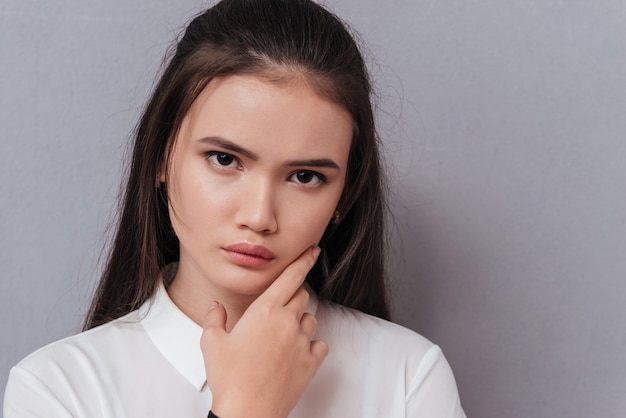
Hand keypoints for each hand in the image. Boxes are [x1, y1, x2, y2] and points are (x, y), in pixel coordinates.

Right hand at [201, 247, 327, 417]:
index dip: (304, 260)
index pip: (291, 276)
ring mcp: (302, 342)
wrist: (248, 413)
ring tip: (282, 337)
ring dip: (300, 321)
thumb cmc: (229, 379)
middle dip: (293, 297)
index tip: (313, 250)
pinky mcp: (311, 362)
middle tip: (278, 311)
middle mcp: (288, 322)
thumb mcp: (212, 343)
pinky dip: (311, 345)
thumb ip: (214, 318)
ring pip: (311, 319)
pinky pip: (320, 344)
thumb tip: (215, 307)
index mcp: (266, 311)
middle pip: (302, 296)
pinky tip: (296, 353)